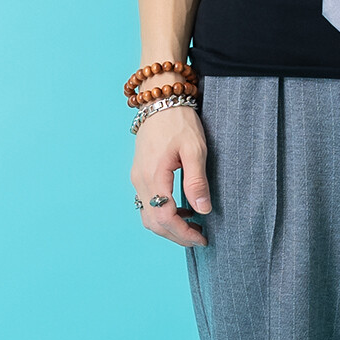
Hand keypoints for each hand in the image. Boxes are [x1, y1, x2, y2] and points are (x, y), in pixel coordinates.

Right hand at [130, 107, 211, 247]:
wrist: (160, 101)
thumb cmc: (180, 122)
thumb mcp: (195, 149)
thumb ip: (197, 181)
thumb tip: (203, 210)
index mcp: (153, 176)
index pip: (164, 217)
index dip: (183, 233)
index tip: (202, 238)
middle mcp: (140, 180)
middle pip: (153, 222)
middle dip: (176, 235)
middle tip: (200, 237)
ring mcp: (137, 178)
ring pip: (147, 215)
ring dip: (168, 227)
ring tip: (192, 226)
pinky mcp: (139, 174)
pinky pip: (146, 204)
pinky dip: (162, 214)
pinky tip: (181, 211)